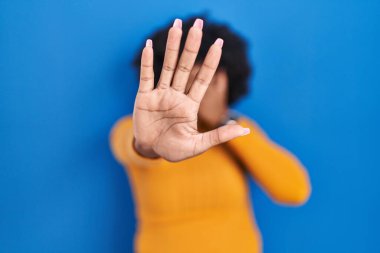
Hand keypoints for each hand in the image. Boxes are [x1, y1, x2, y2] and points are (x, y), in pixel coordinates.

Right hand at [133, 18, 249, 161]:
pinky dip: (148, 62)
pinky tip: (150, 46)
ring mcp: (160, 94)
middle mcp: (176, 95)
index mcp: (190, 104)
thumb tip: (245, 129)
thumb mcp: (198, 145)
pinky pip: (146, 77)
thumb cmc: (175, 149)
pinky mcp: (144, 97)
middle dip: (192, 46)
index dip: (211, 61)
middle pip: (186, 66)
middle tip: (198, 24)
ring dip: (172, 47)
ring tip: (177, 26)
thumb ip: (219, 136)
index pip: (202, 78)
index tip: (218, 43)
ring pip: (168, 66)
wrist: (151, 152)